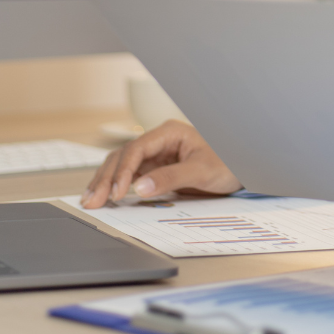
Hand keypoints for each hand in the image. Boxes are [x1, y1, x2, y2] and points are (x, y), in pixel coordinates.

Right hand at [82, 120, 240, 208]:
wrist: (243, 167)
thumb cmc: (228, 163)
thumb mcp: (202, 171)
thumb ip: (171, 178)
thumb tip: (139, 188)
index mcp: (169, 133)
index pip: (136, 149)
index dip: (123, 171)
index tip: (116, 193)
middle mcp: (159, 141)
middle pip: (123, 156)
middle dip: (106, 178)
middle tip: (91, 200)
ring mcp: (156, 154)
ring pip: (122, 165)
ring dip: (105, 181)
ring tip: (90, 199)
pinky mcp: (156, 168)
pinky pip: (130, 175)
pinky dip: (116, 186)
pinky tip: (105, 197)